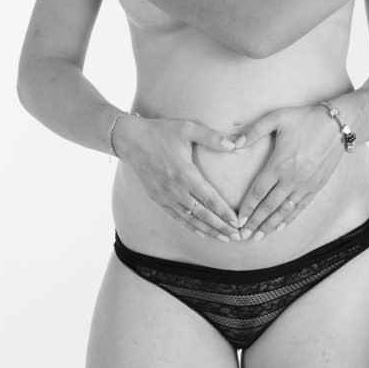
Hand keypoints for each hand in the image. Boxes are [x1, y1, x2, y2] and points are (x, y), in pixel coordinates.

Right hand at [112, 115, 241, 240]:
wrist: (131, 140)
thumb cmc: (161, 132)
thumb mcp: (187, 128)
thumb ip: (211, 137)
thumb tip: (234, 145)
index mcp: (185, 173)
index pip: (209, 198)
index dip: (224, 212)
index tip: (237, 222)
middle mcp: (175, 189)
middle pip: (202, 213)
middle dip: (221, 226)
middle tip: (237, 236)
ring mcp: (165, 196)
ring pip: (190, 219)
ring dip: (208, 230)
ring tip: (223, 239)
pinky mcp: (158, 199)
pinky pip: (177, 217)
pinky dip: (190, 226)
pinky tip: (202, 233)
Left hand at [234, 105, 346, 239]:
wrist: (337, 126)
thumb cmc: (305, 119)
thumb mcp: (277, 118)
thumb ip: (255, 130)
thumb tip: (234, 143)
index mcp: (279, 164)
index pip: (258, 192)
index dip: (247, 208)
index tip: (238, 220)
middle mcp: (291, 178)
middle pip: (269, 206)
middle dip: (255, 222)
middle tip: (243, 235)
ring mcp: (305, 185)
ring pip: (284, 211)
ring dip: (269, 225)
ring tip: (258, 236)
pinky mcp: (316, 187)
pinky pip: (299, 208)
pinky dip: (288, 220)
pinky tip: (279, 227)